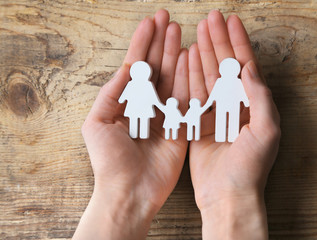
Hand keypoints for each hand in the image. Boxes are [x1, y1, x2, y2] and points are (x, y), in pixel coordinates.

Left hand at [73, 10, 188, 239]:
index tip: (150, 22)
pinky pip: (187, 98)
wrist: (129, 191)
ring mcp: (165, 115)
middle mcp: (146, 105)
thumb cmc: (109, 161)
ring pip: (172, 78)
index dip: (142, 43)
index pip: (135, 66)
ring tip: (179, 31)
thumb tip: (126, 68)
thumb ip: (112, 93)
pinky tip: (191, 58)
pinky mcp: (181, 127)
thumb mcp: (98, 122)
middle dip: (160, 42)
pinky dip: (190, 78)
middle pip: (155, 67)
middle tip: (167, 18)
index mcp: (125, 103)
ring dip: (175, 53)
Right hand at [188, 10, 280, 238]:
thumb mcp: (266, 130)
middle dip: (219, 41)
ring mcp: (216, 111)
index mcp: (254, 104)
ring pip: (208, 75)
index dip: (239, 42)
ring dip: (203, 52)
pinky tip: (187, 58)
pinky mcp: (198, 121)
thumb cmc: (250, 166)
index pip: (246, 66)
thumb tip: (249, 68)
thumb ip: (260, 97)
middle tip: (210, 18)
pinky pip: (193, 93)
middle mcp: (235, 104)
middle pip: (226, 65)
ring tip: (197, 31)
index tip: (231, 21)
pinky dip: (190, 74)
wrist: (227, 194)